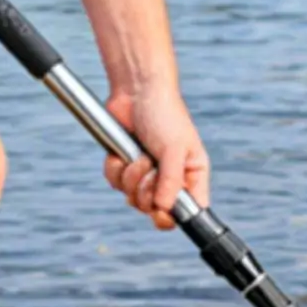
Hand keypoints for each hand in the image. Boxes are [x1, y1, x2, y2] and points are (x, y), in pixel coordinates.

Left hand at [102, 85, 209, 229]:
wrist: (136, 90)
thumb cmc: (164, 114)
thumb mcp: (174, 148)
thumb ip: (171, 181)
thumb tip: (163, 209)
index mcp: (191, 175)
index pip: (187, 211)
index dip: (172, 217)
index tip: (159, 212)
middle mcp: (170, 178)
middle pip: (154, 209)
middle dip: (145, 192)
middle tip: (148, 169)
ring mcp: (147, 174)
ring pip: (132, 198)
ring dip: (130, 178)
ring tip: (136, 156)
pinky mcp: (126, 167)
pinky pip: (115, 184)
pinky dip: (115, 169)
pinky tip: (121, 152)